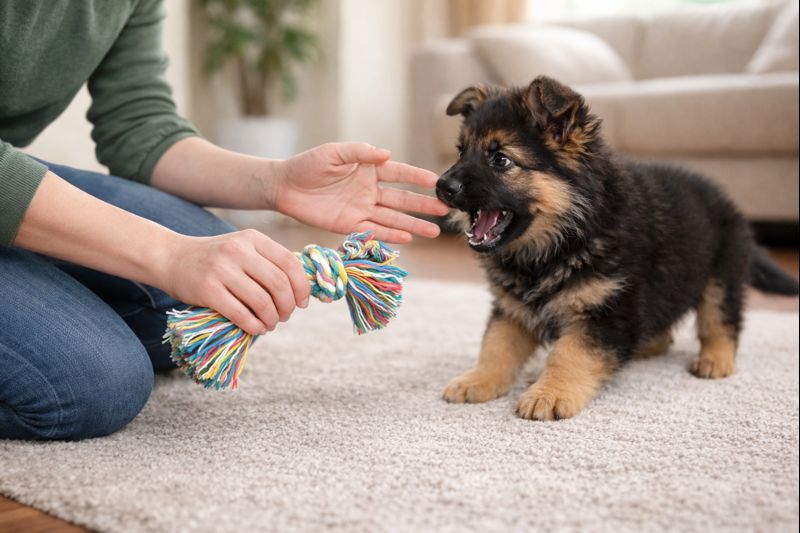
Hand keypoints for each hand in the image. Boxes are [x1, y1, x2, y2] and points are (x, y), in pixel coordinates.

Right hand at [163, 230, 310, 334]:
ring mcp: (221, 269)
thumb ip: (268, 261)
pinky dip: (254, 326)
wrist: (171, 258)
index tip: (302, 303)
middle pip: (279, 284)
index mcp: (252, 238)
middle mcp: (238, 250)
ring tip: (270, 323)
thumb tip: (300, 290)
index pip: (290, 263)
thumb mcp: (242, 247)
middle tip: (285, 316)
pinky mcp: (207, 290)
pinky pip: (240, 314)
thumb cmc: (215, 258)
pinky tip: (257, 328)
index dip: (301, 287)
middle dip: (288, 306)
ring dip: (272, 319)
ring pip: (262, 302)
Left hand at [271, 143, 448, 242]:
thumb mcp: (333, 153)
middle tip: (445, 209)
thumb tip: (386, 153)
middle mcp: (370, 190)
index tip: (437, 181)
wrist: (284, 186)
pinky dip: (390, 235)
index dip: (418, 177)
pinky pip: (374, 231)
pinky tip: (408, 238)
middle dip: (423, 204)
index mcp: (369, 169)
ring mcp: (362, 209)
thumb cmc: (308, 165)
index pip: (400, 173)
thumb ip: (359, 152)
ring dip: (413, 224)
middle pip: (402, 199)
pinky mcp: (350, 225)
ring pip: (393, 218)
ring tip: (434, 231)